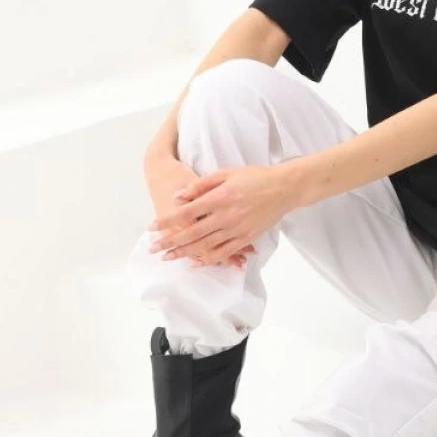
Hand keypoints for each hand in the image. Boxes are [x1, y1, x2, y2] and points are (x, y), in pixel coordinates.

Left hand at [145, 154, 254, 268]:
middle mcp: (226, 216)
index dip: (167, 222)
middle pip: (191, 233)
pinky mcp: (246, 238)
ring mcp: (237, 229)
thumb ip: (201, 186)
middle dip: (169, 242)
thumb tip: (178, 197)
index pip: (185, 213)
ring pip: (205, 246)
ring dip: (184, 253)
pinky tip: (196, 263)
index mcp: (219, 198)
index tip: (152, 228)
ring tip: (168, 258)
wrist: (284, 188)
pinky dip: (208, 260)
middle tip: (153, 249)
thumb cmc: (254, 176)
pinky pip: (224, 253)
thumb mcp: (225, 173)